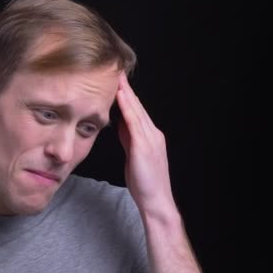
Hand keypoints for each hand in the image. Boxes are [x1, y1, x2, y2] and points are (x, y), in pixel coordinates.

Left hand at [116, 73, 174, 214]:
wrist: (155, 200)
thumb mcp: (132, 155)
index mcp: (149, 136)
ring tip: (117, 78)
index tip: (117, 82)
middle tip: (116, 71)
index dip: (126, 96)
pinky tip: (121, 97)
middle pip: (137, 106)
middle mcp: (152, 133)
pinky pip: (134, 122)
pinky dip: (128, 108)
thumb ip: (128, 139)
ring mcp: (150, 139)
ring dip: (126, 93)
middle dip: (126, 89)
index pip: (136, 111)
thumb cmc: (144, 182)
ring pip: (136, 111)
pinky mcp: (144, 146)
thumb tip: (119, 125)